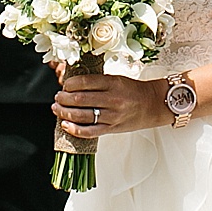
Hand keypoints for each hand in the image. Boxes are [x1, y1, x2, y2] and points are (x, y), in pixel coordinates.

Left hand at [52, 70, 167, 138]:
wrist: (154, 104)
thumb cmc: (132, 90)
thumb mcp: (116, 79)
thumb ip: (96, 82)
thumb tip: (72, 85)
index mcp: (112, 83)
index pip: (83, 82)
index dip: (68, 84)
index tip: (64, 85)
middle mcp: (112, 99)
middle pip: (79, 99)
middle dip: (62, 99)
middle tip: (57, 97)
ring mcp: (112, 116)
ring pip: (81, 116)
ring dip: (64, 113)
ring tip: (57, 109)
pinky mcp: (112, 128)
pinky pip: (90, 131)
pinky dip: (75, 129)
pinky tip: (65, 125)